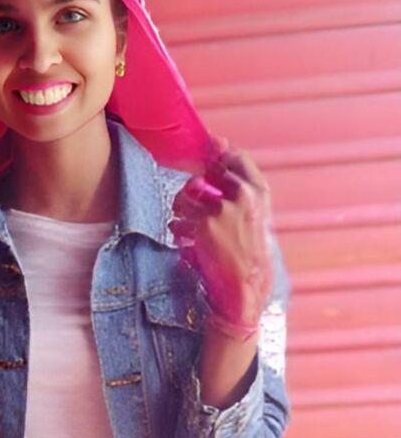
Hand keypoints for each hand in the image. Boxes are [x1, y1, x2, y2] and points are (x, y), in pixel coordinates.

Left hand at [169, 137, 272, 341]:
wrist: (247, 285)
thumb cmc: (250, 253)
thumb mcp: (256, 216)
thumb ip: (241, 189)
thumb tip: (221, 152)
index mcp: (260, 192)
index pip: (237, 158)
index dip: (218, 153)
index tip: (206, 152)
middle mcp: (242, 195)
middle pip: (203, 175)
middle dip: (192, 191)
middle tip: (193, 206)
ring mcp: (222, 208)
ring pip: (183, 198)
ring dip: (181, 214)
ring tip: (191, 231)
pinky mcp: (203, 225)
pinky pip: (177, 222)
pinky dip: (179, 234)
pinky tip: (190, 245)